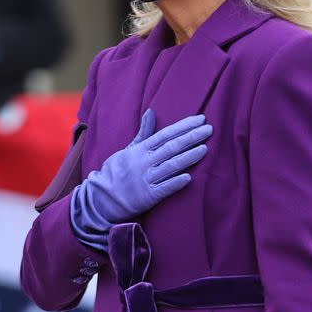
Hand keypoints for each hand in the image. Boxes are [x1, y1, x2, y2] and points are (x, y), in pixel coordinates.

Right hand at [81, 110, 212, 229]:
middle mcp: (144, 162)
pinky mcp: (148, 197)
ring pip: (171, 166)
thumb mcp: (128, 150)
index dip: (183, 126)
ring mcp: (146, 179)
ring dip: (189, 157)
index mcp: (141, 150)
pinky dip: (176, 183)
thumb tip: (151, 112)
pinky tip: (189, 178)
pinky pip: (164, 189)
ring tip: (205, 149)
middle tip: (209, 129)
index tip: (200, 119)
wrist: (103, 198)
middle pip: (171, 147)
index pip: (166, 134)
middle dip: (191, 137)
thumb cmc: (117, 172)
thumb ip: (144, 134)